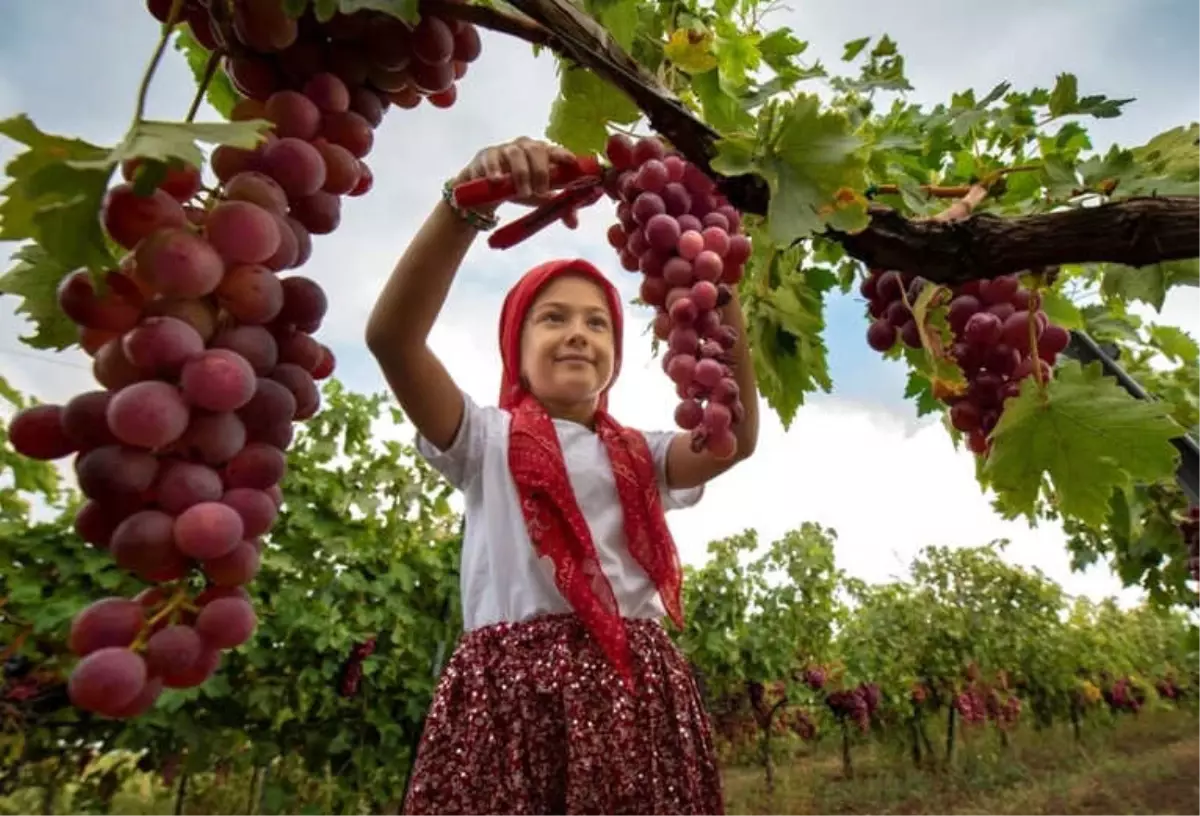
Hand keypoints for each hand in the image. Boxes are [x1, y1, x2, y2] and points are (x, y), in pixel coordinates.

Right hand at [455, 137, 581, 226]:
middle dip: (541, 171)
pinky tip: (497, 180)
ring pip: (515, 154)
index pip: (554, 150)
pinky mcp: (487, 156)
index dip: (562, 154)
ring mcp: (505, 150)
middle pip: (536, 150)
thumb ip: (558, 208)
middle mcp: (525, 147)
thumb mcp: (539, 199)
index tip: (571, 162)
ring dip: (521, 174)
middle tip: (541, 192)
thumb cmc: (519, 189)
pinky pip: (491, 159)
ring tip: (523, 193)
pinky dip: (495, 169)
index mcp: (542, 154)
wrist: (487, 193)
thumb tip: (574, 224)